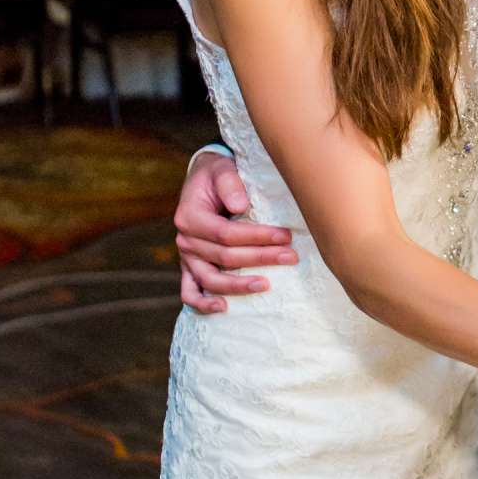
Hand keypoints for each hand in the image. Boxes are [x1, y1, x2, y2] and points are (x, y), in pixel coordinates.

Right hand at [175, 150, 296, 313]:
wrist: (204, 181)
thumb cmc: (217, 175)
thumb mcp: (222, 169)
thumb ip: (230, 184)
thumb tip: (240, 206)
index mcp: (190, 216)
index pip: (226, 234)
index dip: (257, 237)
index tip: (286, 236)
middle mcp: (186, 239)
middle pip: (224, 257)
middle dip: (260, 258)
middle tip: (291, 256)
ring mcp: (187, 257)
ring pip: (210, 280)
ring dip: (238, 286)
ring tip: (266, 286)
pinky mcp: (190, 268)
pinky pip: (190, 292)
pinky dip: (203, 304)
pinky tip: (223, 309)